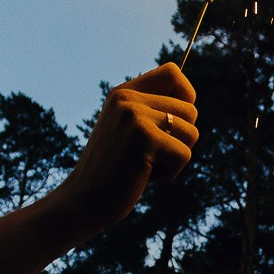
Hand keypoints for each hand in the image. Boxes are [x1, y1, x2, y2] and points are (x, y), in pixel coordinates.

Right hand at [50, 64, 198, 232]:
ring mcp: (134, 116)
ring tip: (146, 165)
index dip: (185, 97)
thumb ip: (151, 112)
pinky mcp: (144, 138)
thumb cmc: (112, 172)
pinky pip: (184, 154)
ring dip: (175, 158)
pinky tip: (144, 177)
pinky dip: (171, 173)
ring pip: (191, 132)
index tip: (173, 124)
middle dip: (181, 139)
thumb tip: (190, 101)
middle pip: (190, 109)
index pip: (173, 73)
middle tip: (152, 155)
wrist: (82, 201)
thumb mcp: (127, 131)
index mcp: (123, 93)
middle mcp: (128, 99)